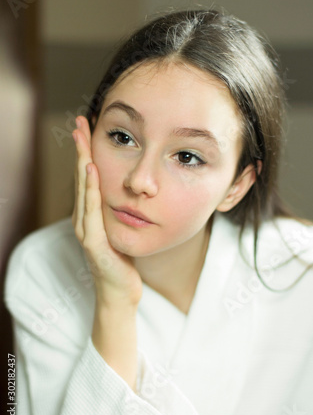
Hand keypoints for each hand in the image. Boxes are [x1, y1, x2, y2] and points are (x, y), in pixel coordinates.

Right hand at [72, 115, 141, 307]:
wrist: (120, 294)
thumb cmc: (122, 262)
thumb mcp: (120, 231)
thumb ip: (118, 212)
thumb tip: (130, 192)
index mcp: (90, 216)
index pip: (88, 178)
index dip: (87, 152)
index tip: (88, 128)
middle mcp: (84, 220)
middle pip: (82, 178)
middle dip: (81, 148)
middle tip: (80, 121)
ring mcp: (87, 232)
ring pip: (84, 190)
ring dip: (83, 161)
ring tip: (82, 137)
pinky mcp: (94, 244)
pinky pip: (93, 212)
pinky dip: (91, 189)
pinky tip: (92, 171)